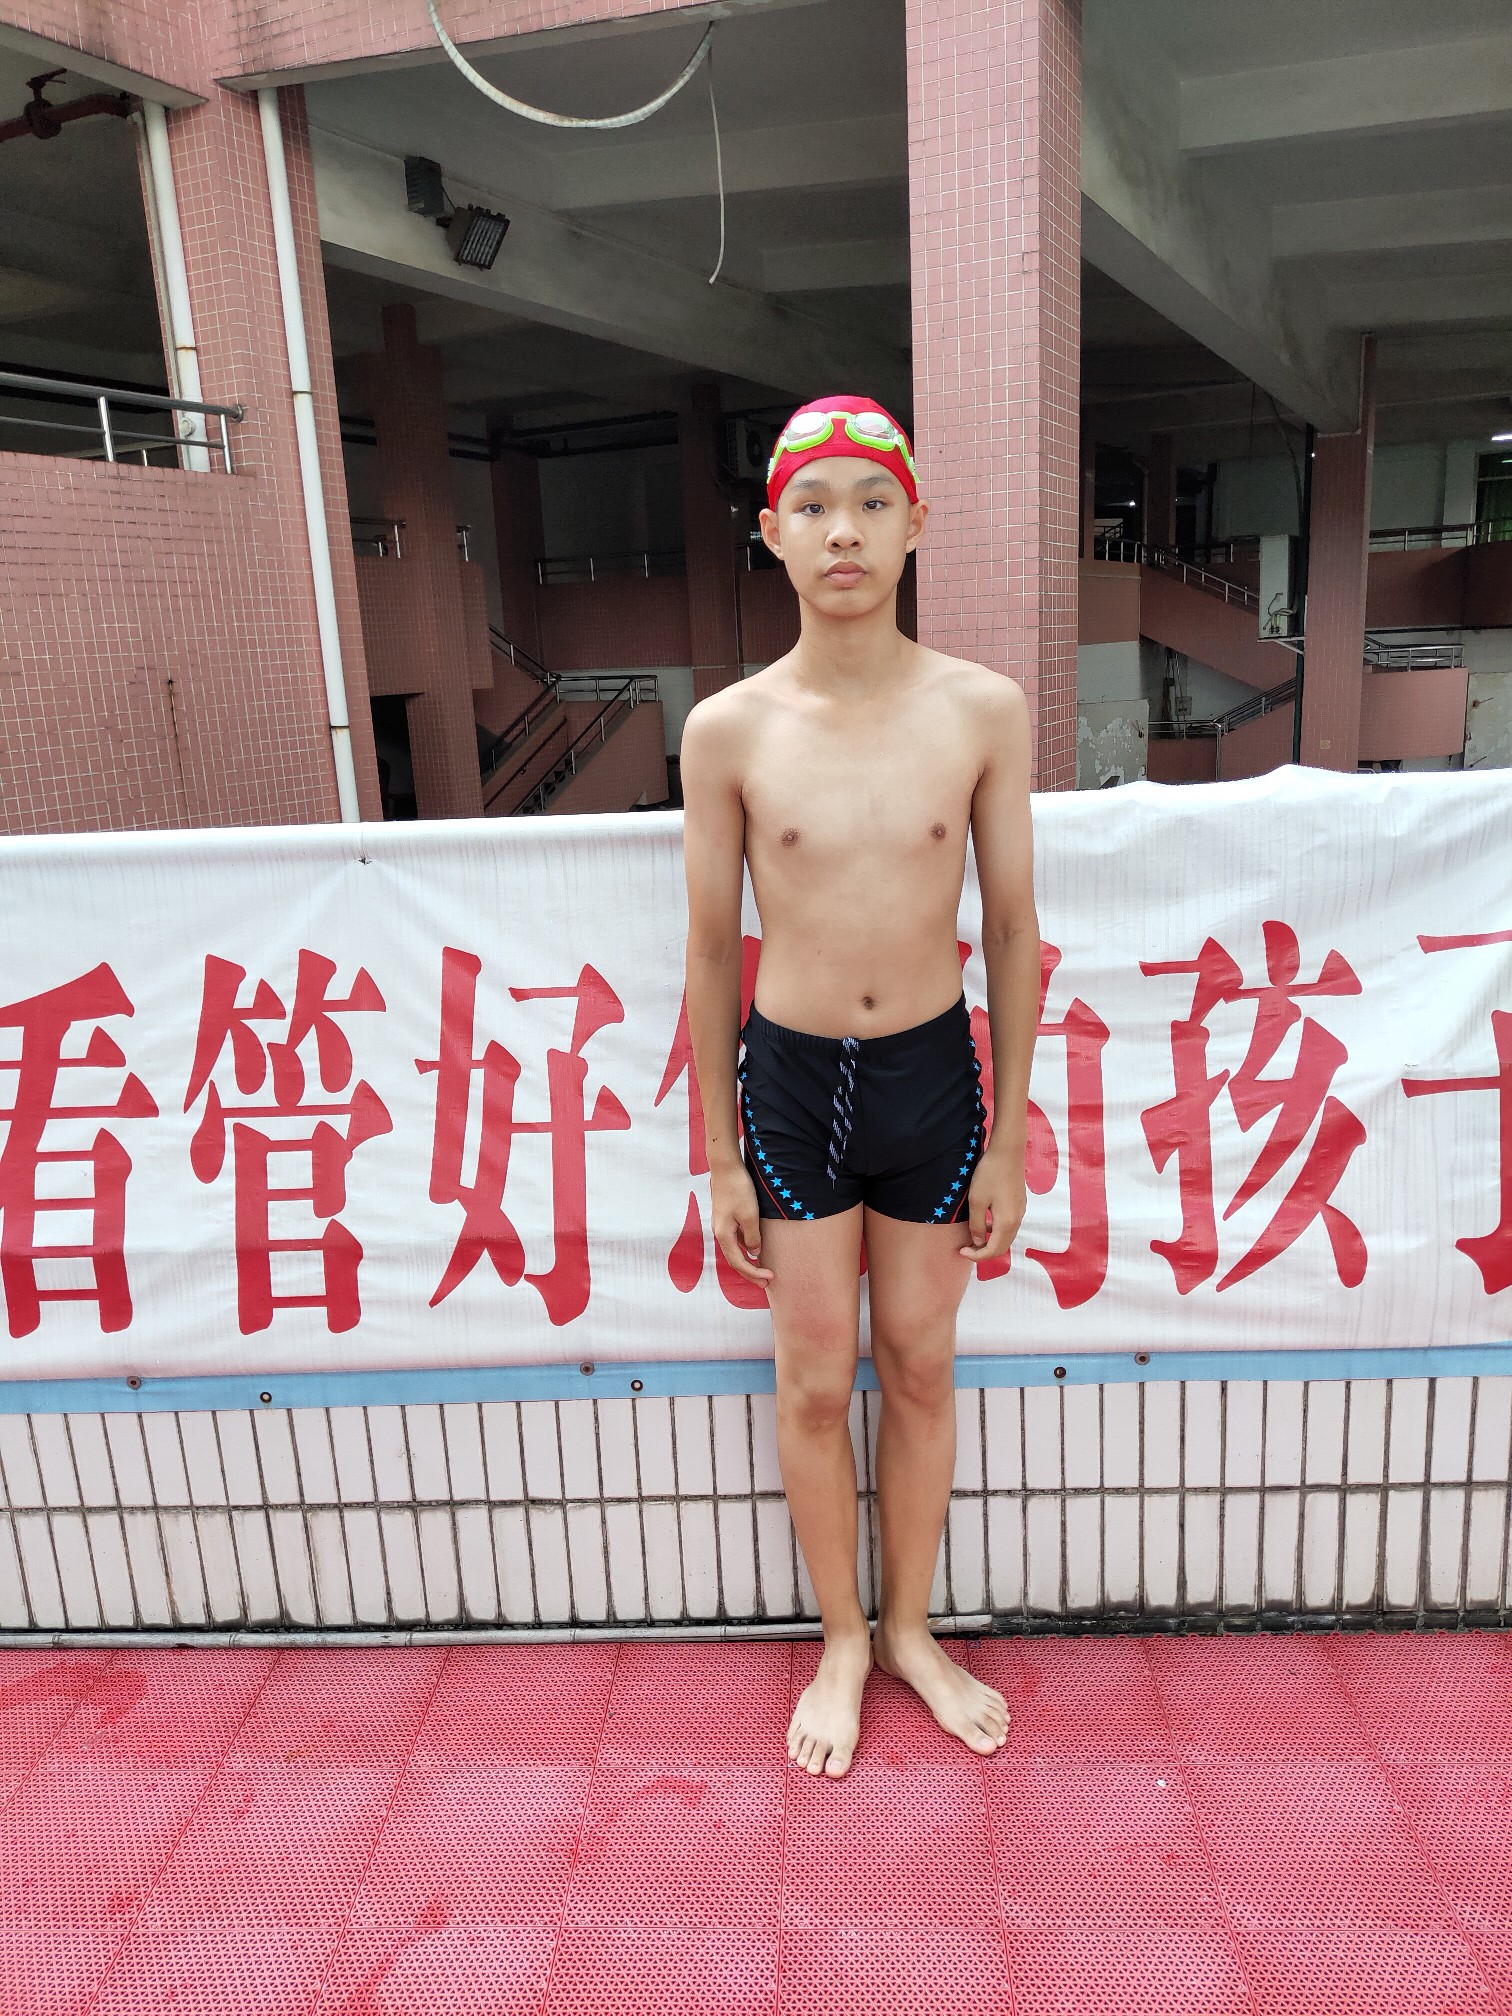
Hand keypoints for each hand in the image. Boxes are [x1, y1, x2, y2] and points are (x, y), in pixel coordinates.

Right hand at [711, 1160, 774, 1285]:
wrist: (725, 1167)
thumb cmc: (738, 1190)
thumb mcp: (750, 1215)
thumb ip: (752, 1237)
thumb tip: (754, 1252)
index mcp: (724, 1235)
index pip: (738, 1263)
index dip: (754, 1273)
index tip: (770, 1277)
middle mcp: (719, 1233)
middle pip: (734, 1260)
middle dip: (750, 1273)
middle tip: (766, 1283)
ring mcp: (721, 1225)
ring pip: (734, 1250)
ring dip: (747, 1262)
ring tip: (762, 1269)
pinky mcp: (725, 1217)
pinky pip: (735, 1239)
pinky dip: (745, 1248)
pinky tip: (755, 1248)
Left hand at [958, 1142, 1025, 1262]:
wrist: (1008, 1151)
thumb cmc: (989, 1174)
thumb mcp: (976, 1200)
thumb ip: (976, 1224)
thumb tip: (977, 1241)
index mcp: (1007, 1222)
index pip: (993, 1250)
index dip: (976, 1256)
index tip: (961, 1251)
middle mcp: (1017, 1220)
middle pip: (1002, 1247)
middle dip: (984, 1252)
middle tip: (967, 1248)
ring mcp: (1020, 1212)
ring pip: (1006, 1237)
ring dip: (991, 1241)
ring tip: (973, 1236)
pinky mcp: (1020, 1204)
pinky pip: (1009, 1226)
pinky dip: (996, 1231)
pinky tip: (984, 1221)